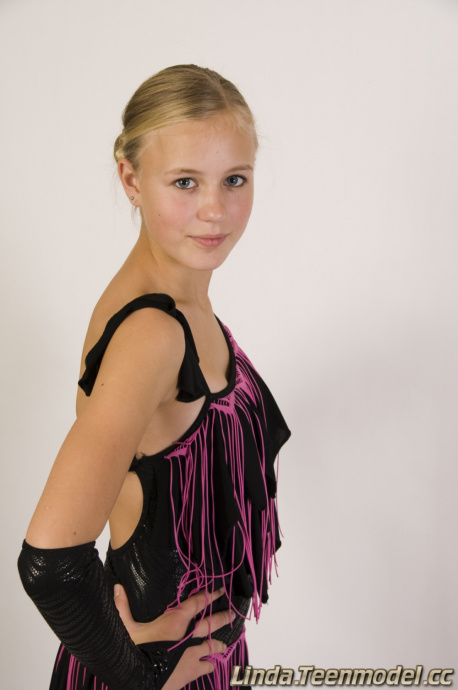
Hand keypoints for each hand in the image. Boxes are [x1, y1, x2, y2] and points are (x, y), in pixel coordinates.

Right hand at [114, 584, 234, 688]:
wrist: (140, 681)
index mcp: (176, 621)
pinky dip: (210, 664)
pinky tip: (213, 665)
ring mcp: (193, 654)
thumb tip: (116, 587)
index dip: (209, 595)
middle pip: (211, 623)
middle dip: (223, 617)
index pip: (197, 603)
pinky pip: (207, 667)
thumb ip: (122, 607)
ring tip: (227, 643)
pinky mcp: (192, 671)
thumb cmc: (133, 651)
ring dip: (220, 644)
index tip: (220, 590)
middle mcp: (188, 636)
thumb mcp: (125, 628)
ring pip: (213, 646)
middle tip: (233, 614)